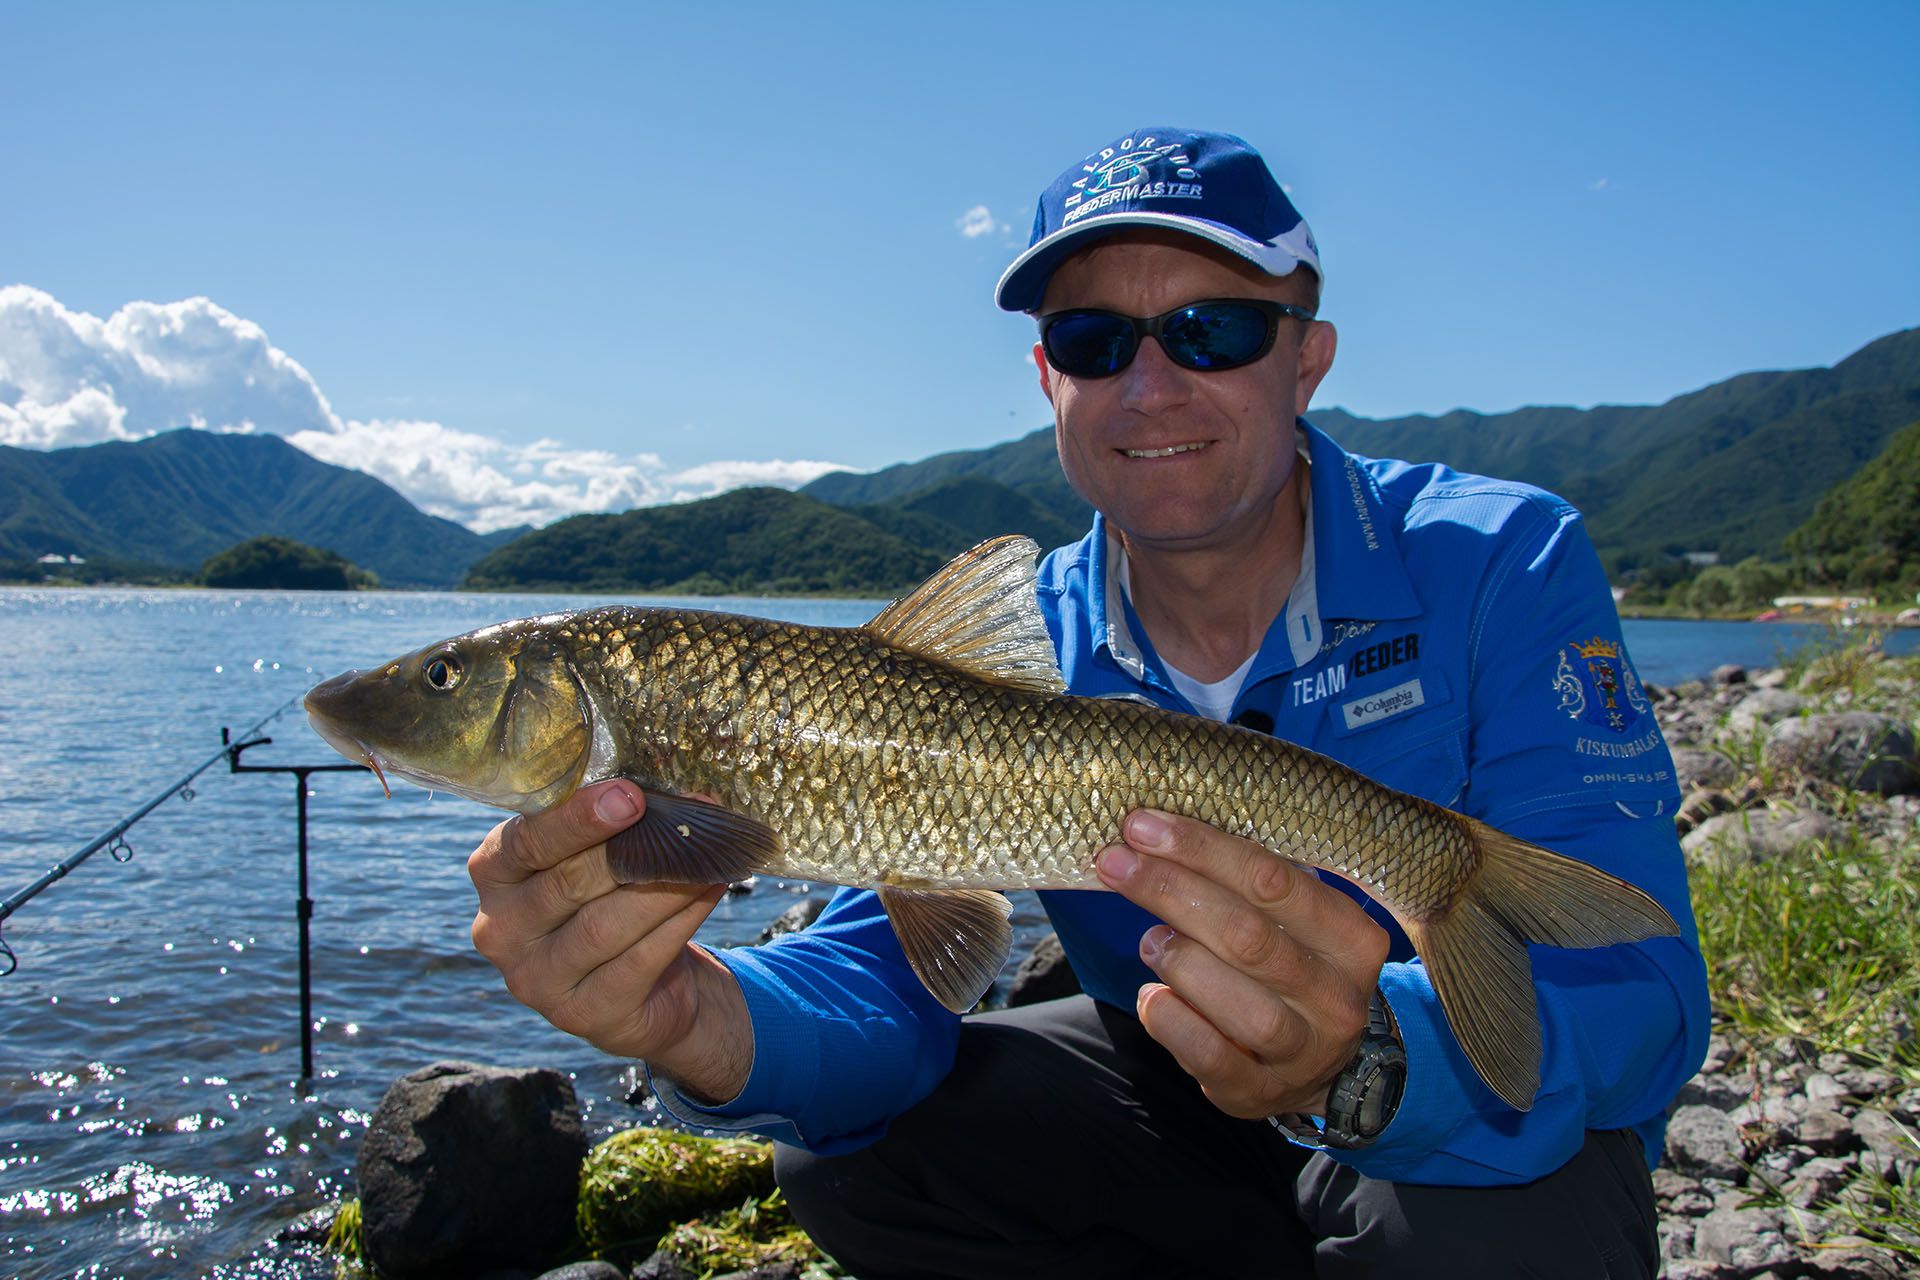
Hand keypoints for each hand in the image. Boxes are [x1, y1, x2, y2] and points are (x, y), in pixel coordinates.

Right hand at [468, 779, 752, 1100]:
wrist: (641, 987)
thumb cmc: (611, 897)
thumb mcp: (595, 855)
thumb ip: (615, 824)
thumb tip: (681, 795)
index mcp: (494, 874)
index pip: (526, 841)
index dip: (577, 818)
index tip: (630, 795)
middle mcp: (500, 930)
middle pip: (567, 883)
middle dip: (630, 850)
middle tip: (681, 825)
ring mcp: (535, 980)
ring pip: (606, 925)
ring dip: (665, 886)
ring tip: (707, 857)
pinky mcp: (581, 1014)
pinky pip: (639, 960)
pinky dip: (681, 920)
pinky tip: (710, 889)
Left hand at [1095, 809, 1389, 1119]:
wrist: (1323, 1063)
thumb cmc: (1292, 966)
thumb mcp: (1295, 920)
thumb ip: (1250, 880)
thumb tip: (1161, 830)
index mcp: (1352, 939)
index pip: (1274, 881)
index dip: (1201, 849)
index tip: (1142, 826)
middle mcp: (1337, 997)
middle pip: (1248, 936)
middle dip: (1171, 891)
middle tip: (1115, 863)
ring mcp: (1303, 1052)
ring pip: (1240, 1004)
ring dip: (1179, 960)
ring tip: (1149, 940)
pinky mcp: (1260, 1094)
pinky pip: (1210, 1057)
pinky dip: (1171, 1021)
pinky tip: (1151, 996)